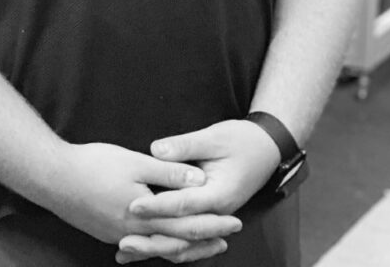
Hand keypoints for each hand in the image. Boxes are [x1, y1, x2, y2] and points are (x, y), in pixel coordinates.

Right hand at [45, 142, 241, 261]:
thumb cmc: (93, 165)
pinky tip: (157, 242)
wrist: (52, 178)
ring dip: (181, 245)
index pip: (187, 223)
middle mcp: (134, 233)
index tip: (234, 222)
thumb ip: (168, 173)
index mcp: (145, 216)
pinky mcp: (106, 232)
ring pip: (158, 247)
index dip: (212, 223)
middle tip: (226, 240)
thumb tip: (199, 182)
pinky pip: (140, 245)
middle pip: (176, 242)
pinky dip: (157, 245)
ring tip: (198, 245)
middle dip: (203, 241)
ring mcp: (118, 236)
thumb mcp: (134, 161)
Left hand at [115, 120, 278, 263]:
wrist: (266, 149)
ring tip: (127, 251)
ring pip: (183, 242)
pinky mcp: (207, 216)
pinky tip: (143, 246)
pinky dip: (166, 242)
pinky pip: (186, 236)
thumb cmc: (241, 141)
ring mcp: (213, 218)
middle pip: (182, 233)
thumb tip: (156, 150)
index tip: (133, 207)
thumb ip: (185, 145)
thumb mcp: (213, 137)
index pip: (183, 205)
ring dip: (156, 247)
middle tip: (123, 242)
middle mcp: (217, 213)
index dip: (157, 206)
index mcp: (219, 195)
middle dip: (152, 238)